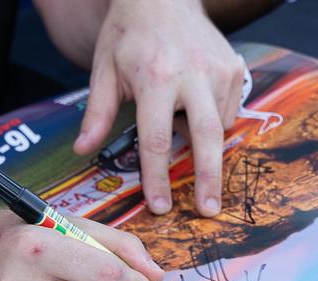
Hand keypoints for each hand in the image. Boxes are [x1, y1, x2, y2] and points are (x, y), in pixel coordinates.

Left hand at [73, 0, 242, 217]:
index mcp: (155, 77)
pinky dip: (214, 122)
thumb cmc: (129, 33)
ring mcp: (218, 71)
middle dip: (208, 178)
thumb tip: (84, 152)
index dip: (157, 177)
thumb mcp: (104, 68)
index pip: (156, 138)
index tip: (160, 206)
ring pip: (219, 126)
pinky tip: (195, 110)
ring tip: (192, 144)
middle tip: (208, 210)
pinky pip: (228, 111)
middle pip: (204, 137)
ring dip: (207, 147)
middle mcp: (192, 74)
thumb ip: (98, 113)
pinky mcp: (234, 69)